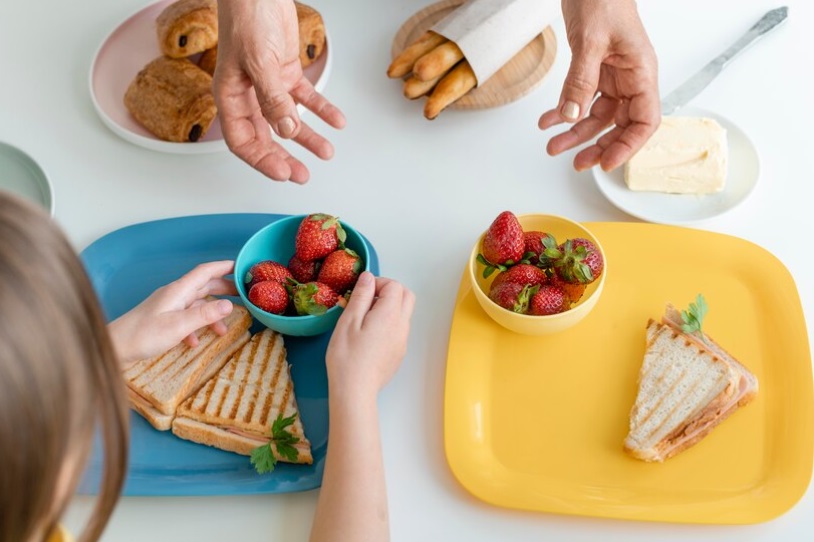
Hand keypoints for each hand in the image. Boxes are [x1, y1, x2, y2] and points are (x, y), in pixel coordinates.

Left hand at [107, 261, 238, 363]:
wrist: (115, 346)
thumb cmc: (144, 335)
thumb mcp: (178, 325)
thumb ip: (204, 314)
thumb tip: (228, 304)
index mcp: (179, 291)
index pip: (205, 272)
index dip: (224, 267)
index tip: (241, 267)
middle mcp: (175, 295)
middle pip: (204, 286)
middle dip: (224, 289)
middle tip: (243, 295)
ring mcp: (168, 306)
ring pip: (196, 304)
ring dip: (211, 313)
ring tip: (225, 327)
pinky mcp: (162, 319)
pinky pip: (185, 318)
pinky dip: (196, 327)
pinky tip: (196, 341)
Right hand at [214, 0, 345, 182]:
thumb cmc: (247, 18)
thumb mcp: (260, 62)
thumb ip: (273, 99)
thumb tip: (287, 130)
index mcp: (230, 96)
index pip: (241, 140)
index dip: (261, 160)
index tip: (282, 172)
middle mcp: (248, 95)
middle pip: (266, 136)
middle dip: (285, 157)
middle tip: (303, 175)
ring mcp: (268, 85)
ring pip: (288, 121)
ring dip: (307, 138)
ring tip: (326, 152)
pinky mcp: (286, 73)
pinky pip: (305, 98)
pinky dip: (321, 110)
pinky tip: (336, 120)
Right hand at [325, 272, 414, 400]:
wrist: (355, 390)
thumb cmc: (347, 356)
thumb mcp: (348, 321)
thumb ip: (361, 296)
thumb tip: (368, 277)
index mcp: (390, 315)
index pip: (395, 286)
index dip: (378, 283)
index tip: (361, 292)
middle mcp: (402, 326)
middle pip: (407, 296)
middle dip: (389, 291)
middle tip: (367, 300)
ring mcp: (402, 341)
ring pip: (403, 313)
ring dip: (388, 307)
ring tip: (364, 319)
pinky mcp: (399, 352)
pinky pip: (399, 329)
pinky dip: (388, 323)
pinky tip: (368, 335)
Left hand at [539, 0, 659, 171]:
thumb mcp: (590, 40)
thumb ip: (581, 80)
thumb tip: (572, 115)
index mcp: (641, 72)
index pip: (645, 121)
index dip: (629, 146)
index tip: (607, 163)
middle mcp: (630, 79)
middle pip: (620, 125)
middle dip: (598, 145)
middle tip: (577, 163)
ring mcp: (613, 77)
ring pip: (597, 117)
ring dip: (575, 133)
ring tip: (552, 146)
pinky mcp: (595, 72)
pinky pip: (581, 100)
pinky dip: (563, 112)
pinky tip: (547, 121)